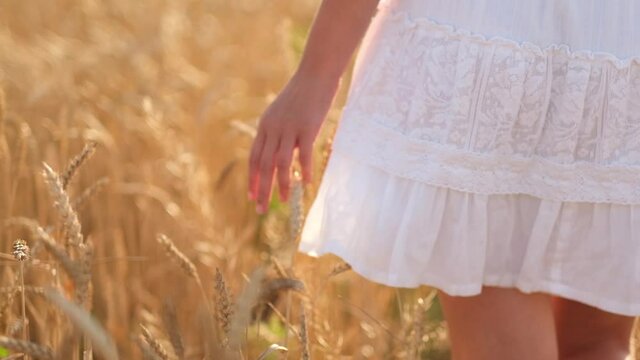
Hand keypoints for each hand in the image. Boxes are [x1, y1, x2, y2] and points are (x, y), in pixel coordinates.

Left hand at [248, 72, 338, 213]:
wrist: (316, 72)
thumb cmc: (302, 93)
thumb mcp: (283, 112)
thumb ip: (279, 132)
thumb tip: (279, 153)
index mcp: (265, 126)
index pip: (254, 158)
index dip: (252, 179)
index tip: (251, 197)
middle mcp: (273, 129)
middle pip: (263, 165)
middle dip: (261, 190)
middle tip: (261, 210)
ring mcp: (289, 128)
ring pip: (280, 164)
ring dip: (281, 185)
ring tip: (283, 202)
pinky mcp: (307, 127)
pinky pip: (304, 155)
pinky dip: (304, 171)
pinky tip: (306, 184)